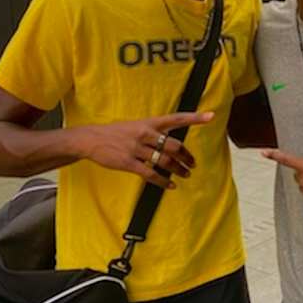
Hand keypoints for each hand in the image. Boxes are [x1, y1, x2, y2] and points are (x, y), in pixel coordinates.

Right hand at [75, 112, 213, 187]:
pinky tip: (170, 186)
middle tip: (193, 164)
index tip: (211, 116)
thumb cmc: (117, 133)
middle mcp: (145, 134)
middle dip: (187, 157)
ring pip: (165, 161)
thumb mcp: (136, 125)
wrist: (91, 139)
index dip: (195, 117)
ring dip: (178, 170)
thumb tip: (173, 142)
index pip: (176, 118)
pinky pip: (150, 174)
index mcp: (149, 123)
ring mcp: (136, 148)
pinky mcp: (128, 163)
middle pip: (174, 145)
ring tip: (186, 175)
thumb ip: (154, 131)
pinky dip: (163, 181)